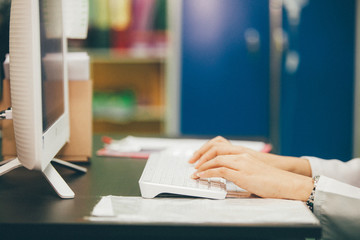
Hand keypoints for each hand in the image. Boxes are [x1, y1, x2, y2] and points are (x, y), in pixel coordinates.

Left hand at [191, 153, 313, 200]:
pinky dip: (208, 173)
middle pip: (215, 149)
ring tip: (195, 172)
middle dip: (201, 155)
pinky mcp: (241, 173)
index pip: (220, 146)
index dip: (207, 150)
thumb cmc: (272, 180)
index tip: (198, 157)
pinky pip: (219, 170)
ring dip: (202, 165)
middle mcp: (241, 155)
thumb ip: (239, 169)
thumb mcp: (253, 171)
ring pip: (216, 159)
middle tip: (192, 162)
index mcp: (244, 153)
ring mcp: (241, 163)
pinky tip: (201, 176)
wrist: (286, 183)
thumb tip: (226, 174)